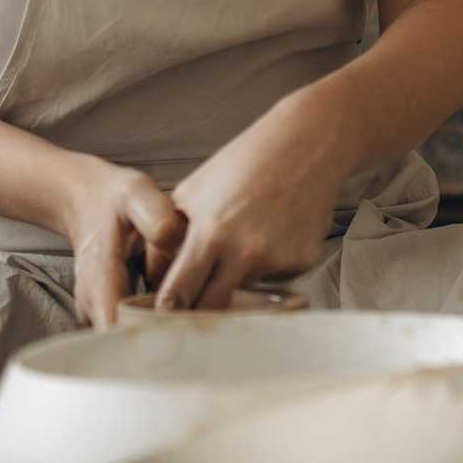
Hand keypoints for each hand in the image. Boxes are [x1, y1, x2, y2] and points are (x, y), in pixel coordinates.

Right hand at [60, 159, 183, 327]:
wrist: (88, 202)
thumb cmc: (114, 200)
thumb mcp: (136, 193)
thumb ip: (156, 216)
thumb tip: (172, 241)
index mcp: (99, 271)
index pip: (114, 322)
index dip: (144, 336)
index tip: (176, 337)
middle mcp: (93, 298)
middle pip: (122, 340)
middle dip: (157, 343)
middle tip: (194, 338)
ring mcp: (98, 309)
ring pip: (127, 339)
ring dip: (156, 338)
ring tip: (190, 329)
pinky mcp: (108, 311)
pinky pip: (131, 330)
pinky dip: (153, 329)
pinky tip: (178, 319)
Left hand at [150, 96, 350, 309]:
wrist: (307, 144)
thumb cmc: (244, 163)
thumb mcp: (191, 192)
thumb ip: (167, 239)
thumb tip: (155, 280)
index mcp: (210, 234)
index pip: (178, 295)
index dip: (166, 312)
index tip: (161, 317)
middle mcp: (244, 253)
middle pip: (210, 309)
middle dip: (197, 308)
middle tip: (192, 298)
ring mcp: (276, 260)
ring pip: (241, 291)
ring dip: (233, 278)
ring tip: (244, 235)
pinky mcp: (302, 262)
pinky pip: (271, 279)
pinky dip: (264, 266)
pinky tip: (270, 231)